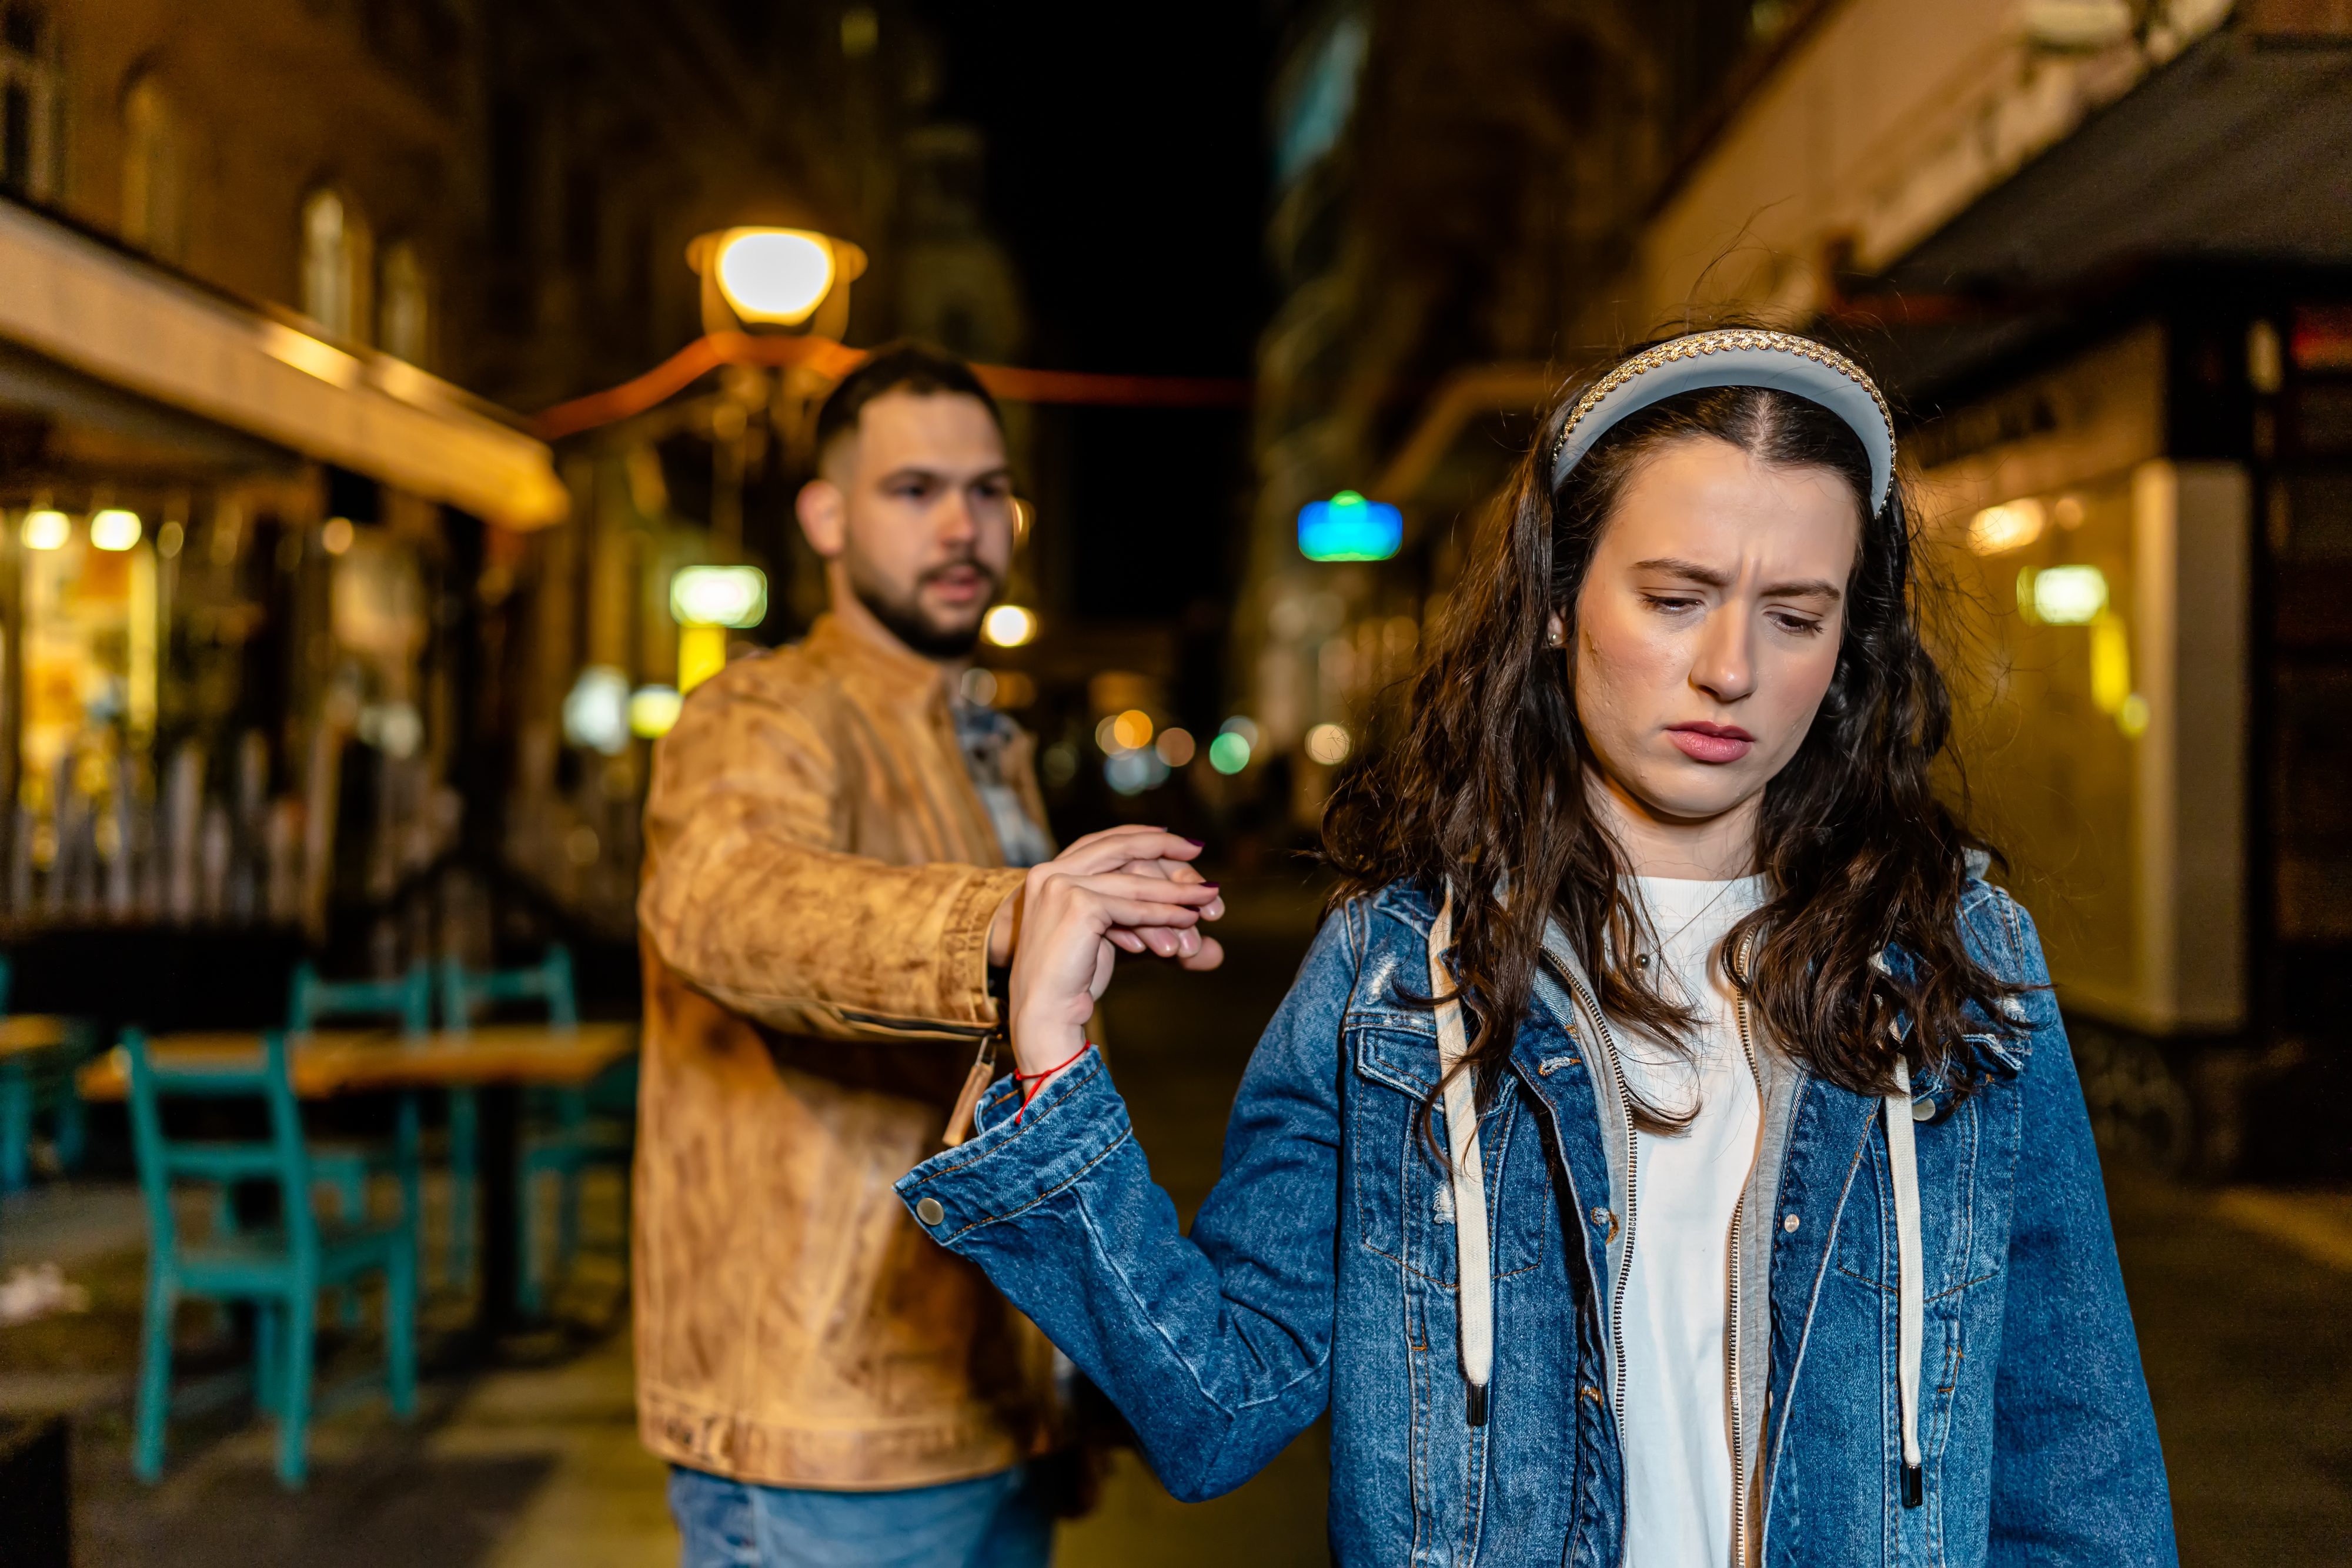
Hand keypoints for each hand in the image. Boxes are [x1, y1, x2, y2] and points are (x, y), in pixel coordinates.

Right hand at [988, 826, 1226, 971]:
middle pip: (1117, 848)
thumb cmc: (1071, 981)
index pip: (1098, 842)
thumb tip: (1195, 915)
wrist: (1044, 1014)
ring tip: (1207, 896)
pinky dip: (1165, 913)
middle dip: (1161, 845)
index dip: (1137, 836)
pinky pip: (1134, 908)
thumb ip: (1143, 919)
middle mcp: (1049, 873)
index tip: (1171, 838)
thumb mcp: (1108, 937)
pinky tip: (1188, 917)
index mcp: (1046, 874)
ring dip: (1175, 889)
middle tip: (1196, 847)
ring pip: (1132, 883)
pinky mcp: (1078, 905)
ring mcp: (1061, 886)